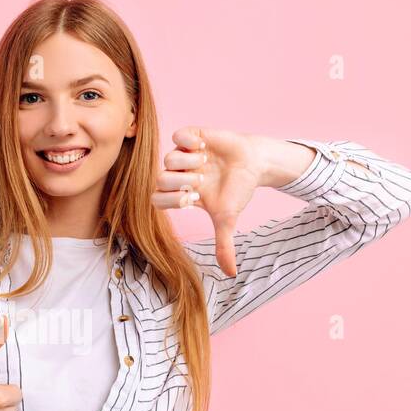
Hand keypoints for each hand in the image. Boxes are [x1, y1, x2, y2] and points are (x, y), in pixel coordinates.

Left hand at [153, 127, 264, 276]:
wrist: (253, 164)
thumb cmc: (237, 191)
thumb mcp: (228, 219)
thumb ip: (224, 245)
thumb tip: (231, 274)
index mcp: (180, 194)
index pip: (156, 200)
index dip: (172, 201)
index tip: (194, 199)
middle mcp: (178, 174)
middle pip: (159, 179)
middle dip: (180, 183)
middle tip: (202, 181)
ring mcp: (184, 155)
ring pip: (168, 158)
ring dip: (189, 163)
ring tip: (206, 163)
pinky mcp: (193, 136)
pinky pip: (178, 135)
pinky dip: (189, 142)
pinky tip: (205, 147)